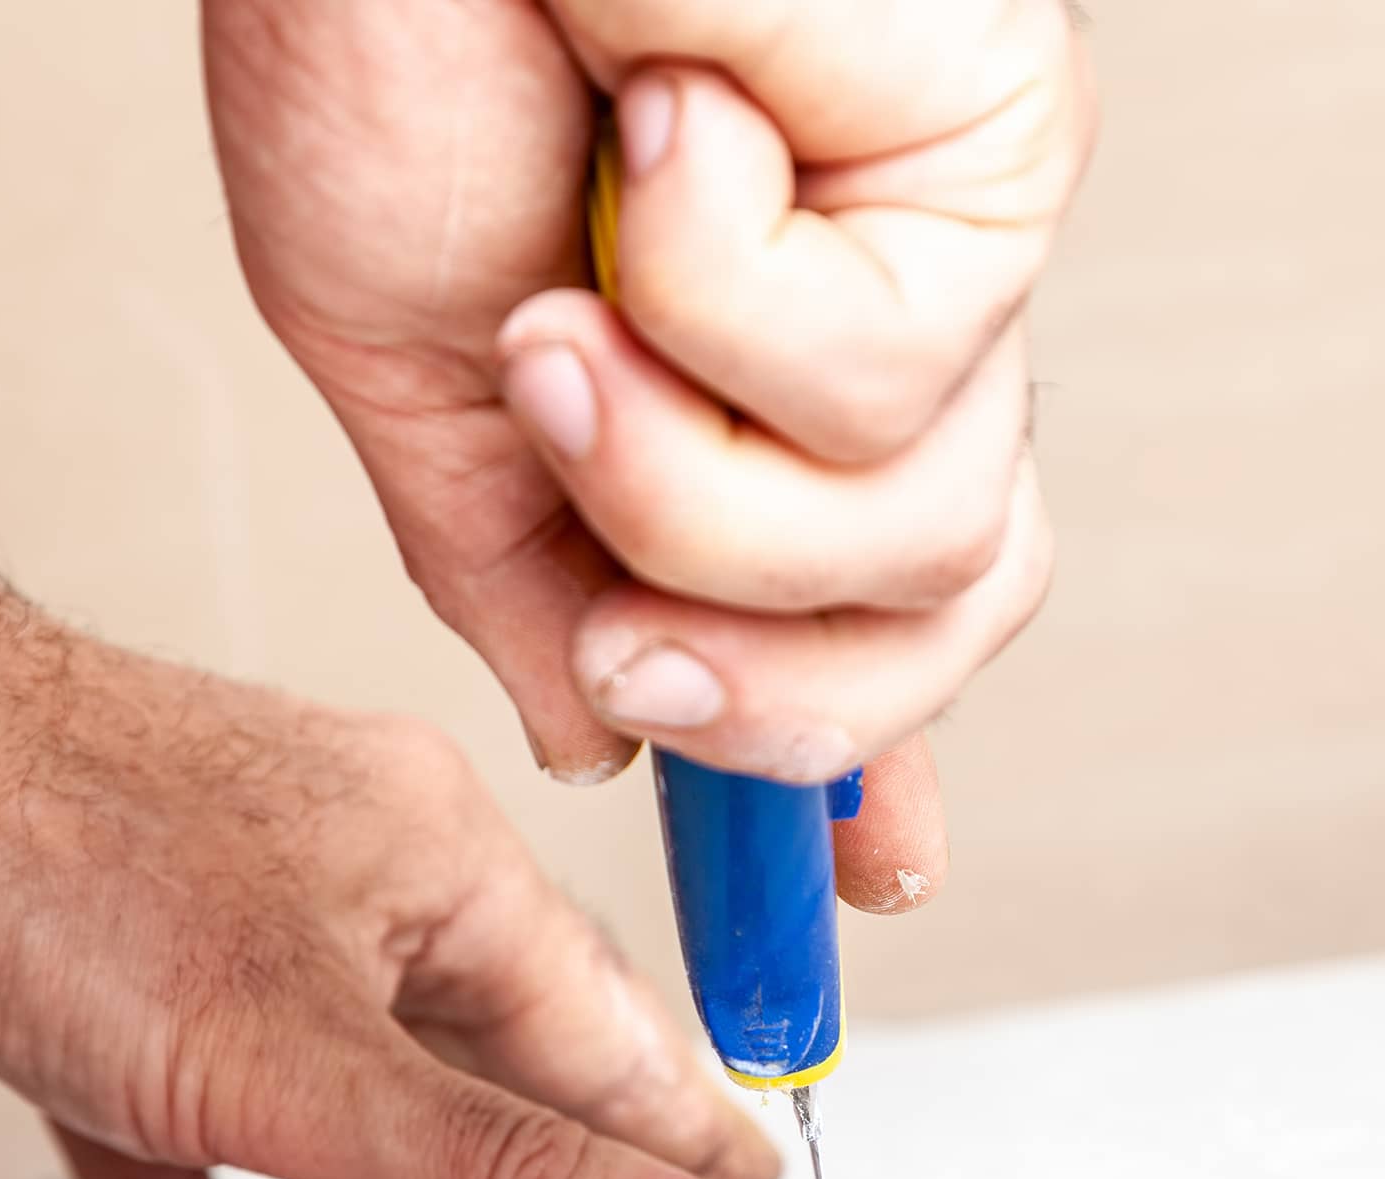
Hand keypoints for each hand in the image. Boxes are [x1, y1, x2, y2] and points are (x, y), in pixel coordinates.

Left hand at [0, 627, 784, 1178]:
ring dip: (420, 1163)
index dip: (688, 1141)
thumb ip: (500, 1173)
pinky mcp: (83, 966)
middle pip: (496, 1037)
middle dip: (576, 1144)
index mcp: (433, 858)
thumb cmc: (28, 839)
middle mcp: (338, 868)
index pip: (611, 1032)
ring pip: (349, 1062)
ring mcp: (208, 909)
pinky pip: (179, 1098)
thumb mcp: (304, 1061)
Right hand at [206, 0, 1093, 911]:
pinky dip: (717, 300)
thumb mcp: (407, 370)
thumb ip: (508, 566)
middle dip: (762, 698)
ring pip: (915, 549)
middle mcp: (864, 335)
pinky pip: (882, 389)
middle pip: (933, 630)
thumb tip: (584, 734)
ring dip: (686, 487)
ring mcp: (940, 254)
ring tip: (573, 322)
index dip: (854, 760)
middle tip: (616, 643)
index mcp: (734, 393)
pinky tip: (672, 133)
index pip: (852, 617)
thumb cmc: (388, 26)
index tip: (861, 887)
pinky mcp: (996, 167)